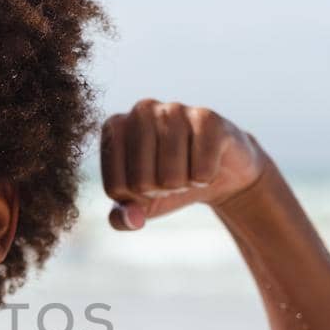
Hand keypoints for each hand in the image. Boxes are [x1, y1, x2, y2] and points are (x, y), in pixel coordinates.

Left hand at [101, 100, 270, 229]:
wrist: (215, 170)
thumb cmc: (168, 183)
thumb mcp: (140, 205)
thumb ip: (122, 218)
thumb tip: (132, 220)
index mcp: (114, 128)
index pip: (116, 188)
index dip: (136, 199)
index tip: (147, 183)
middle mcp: (140, 110)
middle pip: (141, 183)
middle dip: (159, 191)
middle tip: (171, 177)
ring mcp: (174, 109)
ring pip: (170, 177)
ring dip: (183, 185)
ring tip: (187, 169)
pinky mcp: (207, 118)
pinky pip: (200, 172)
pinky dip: (205, 179)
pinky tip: (207, 163)